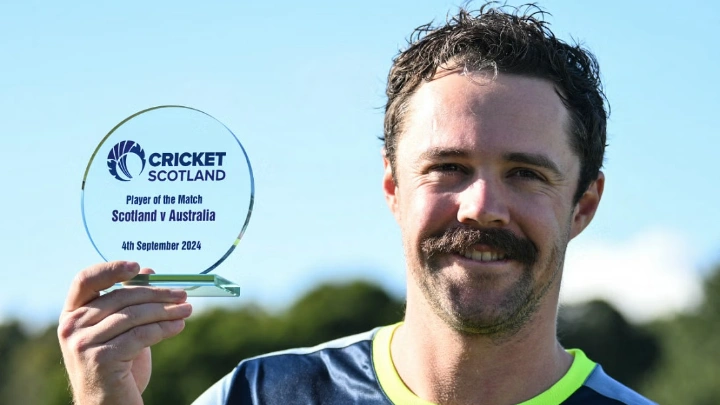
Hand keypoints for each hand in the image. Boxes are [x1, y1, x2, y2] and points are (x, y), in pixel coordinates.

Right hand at [58, 261, 191, 404]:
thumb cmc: (116, 365)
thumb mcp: (119, 330)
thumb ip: (127, 303)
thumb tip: (150, 271)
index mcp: (72, 314)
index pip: (86, 280)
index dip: (111, 269)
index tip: (139, 267)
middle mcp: (72, 327)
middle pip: (120, 298)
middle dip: (157, 294)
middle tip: (182, 295)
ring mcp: (83, 343)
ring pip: (133, 316)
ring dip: (166, 311)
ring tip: (187, 311)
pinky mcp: (100, 359)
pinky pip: (140, 335)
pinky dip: (163, 328)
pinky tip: (178, 326)